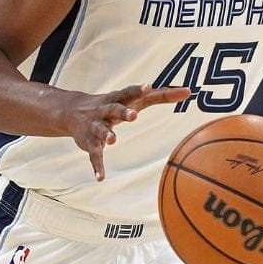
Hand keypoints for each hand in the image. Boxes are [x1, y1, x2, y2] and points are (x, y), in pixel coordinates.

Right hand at [65, 83, 191, 180]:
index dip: (138, 89)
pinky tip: (101, 178)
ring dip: (106, 135)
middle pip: (114, 109)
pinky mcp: (89, 143)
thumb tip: (189, 91)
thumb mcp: (136, 98)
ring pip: (100, 129)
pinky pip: (93, 155)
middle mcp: (106, 110)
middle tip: (133, 115)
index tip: (148, 86)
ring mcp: (96, 126)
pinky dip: (97, 166)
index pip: (129, 92)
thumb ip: (162, 95)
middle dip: (123, 112)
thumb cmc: (115, 103)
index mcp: (119, 98)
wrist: (73, 111)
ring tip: (112, 141)